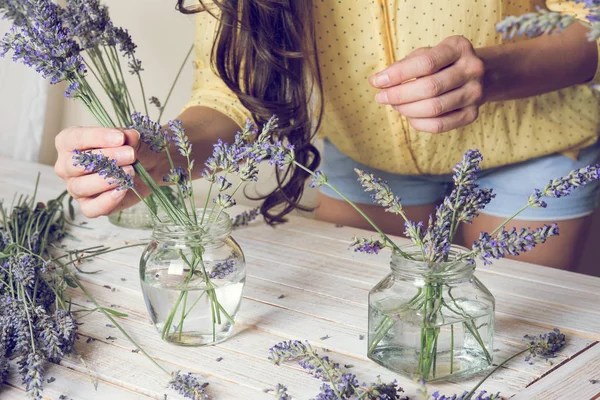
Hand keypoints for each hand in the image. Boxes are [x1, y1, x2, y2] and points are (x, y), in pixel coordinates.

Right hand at [54, 127, 157, 217]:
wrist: (147, 168)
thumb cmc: (131, 149)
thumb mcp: (133, 140)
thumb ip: (130, 138)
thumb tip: (130, 136)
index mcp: (69, 142)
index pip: (75, 138)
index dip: (98, 137)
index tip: (121, 138)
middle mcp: (67, 165)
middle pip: (77, 164)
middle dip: (107, 158)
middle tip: (131, 154)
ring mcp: (75, 187)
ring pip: (82, 186)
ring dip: (108, 179)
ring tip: (130, 171)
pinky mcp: (88, 205)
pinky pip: (91, 209)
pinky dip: (107, 201)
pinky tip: (123, 190)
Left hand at [370, 36, 484, 133]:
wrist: (478, 76)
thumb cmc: (443, 63)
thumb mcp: (426, 54)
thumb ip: (403, 65)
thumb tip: (377, 81)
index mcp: (458, 47)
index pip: (426, 63)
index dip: (398, 74)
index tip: (377, 82)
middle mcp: (472, 69)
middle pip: (430, 88)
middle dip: (399, 95)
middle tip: (381, 97)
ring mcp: (475, 93)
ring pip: (434, 108)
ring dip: (406, 109)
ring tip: (395, 105)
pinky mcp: (472, 115)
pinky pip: (439, 125)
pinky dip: (418, 123)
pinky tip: (409, 115)